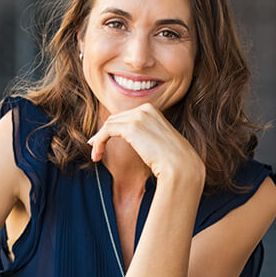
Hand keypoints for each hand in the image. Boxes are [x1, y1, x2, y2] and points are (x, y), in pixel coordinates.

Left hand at [88, 103, 204, 181]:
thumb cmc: (172, 160)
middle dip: (103, 133)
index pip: (124, 116)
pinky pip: (106, 132)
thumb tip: (131, 137)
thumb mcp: (157, 141)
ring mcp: (138, 116)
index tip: (101, 142)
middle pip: (115, 119)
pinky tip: (97, 155)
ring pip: (108, 125)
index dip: (111, 129)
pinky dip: (98, 143)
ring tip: (96, 156)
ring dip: (99, 141)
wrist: (180, 167)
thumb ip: (144, 134)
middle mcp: (145, 109)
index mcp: (152, 110)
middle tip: (95, 148)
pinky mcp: (131, 127)